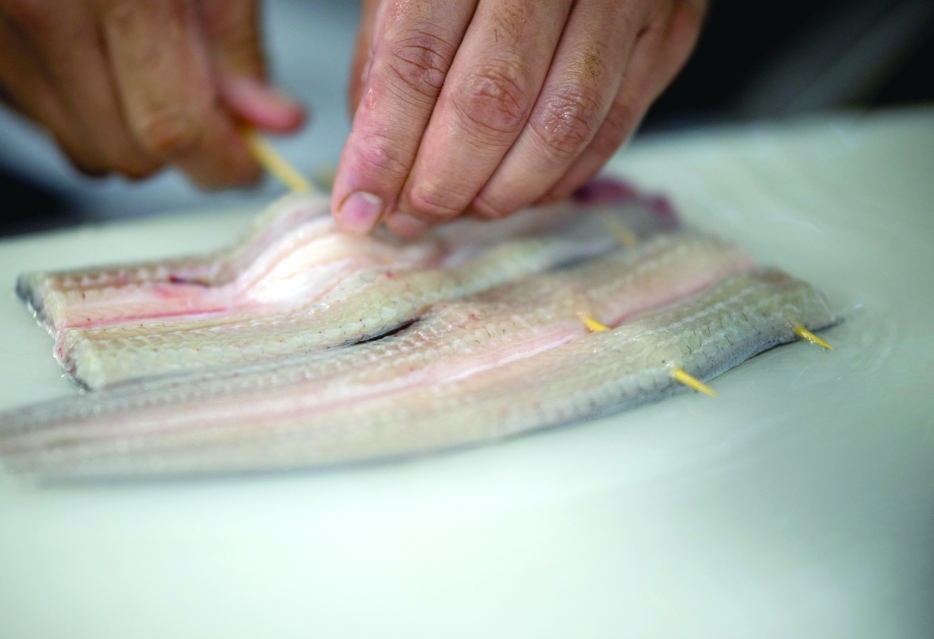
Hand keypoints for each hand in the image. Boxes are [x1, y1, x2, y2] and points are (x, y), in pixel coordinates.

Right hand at [0, 0, 304, 186]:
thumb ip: (239, 49)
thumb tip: (271, 124)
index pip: (171, 125)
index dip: (220, 161)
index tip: (246, 164)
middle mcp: (38, 4)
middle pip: (129, 151)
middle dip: (181, 145)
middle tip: (205, 104)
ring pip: (88, 152)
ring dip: (132, 132)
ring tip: (146, 63)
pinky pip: (50, 129)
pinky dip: (87, 112)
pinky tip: (98, 57)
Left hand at [333, 0, 705, 236]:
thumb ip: (390, 59)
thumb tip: (375, 164)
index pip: (417, 60)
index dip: (385, 147)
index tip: (360, 206)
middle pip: (492, 101)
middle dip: (443, 181)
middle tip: (412, 217)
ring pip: (560, 127)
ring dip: (502, 192)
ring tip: (463, 209)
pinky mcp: (670, 29)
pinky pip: (613, 128)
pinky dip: (561, 178)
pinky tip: (523, 191)